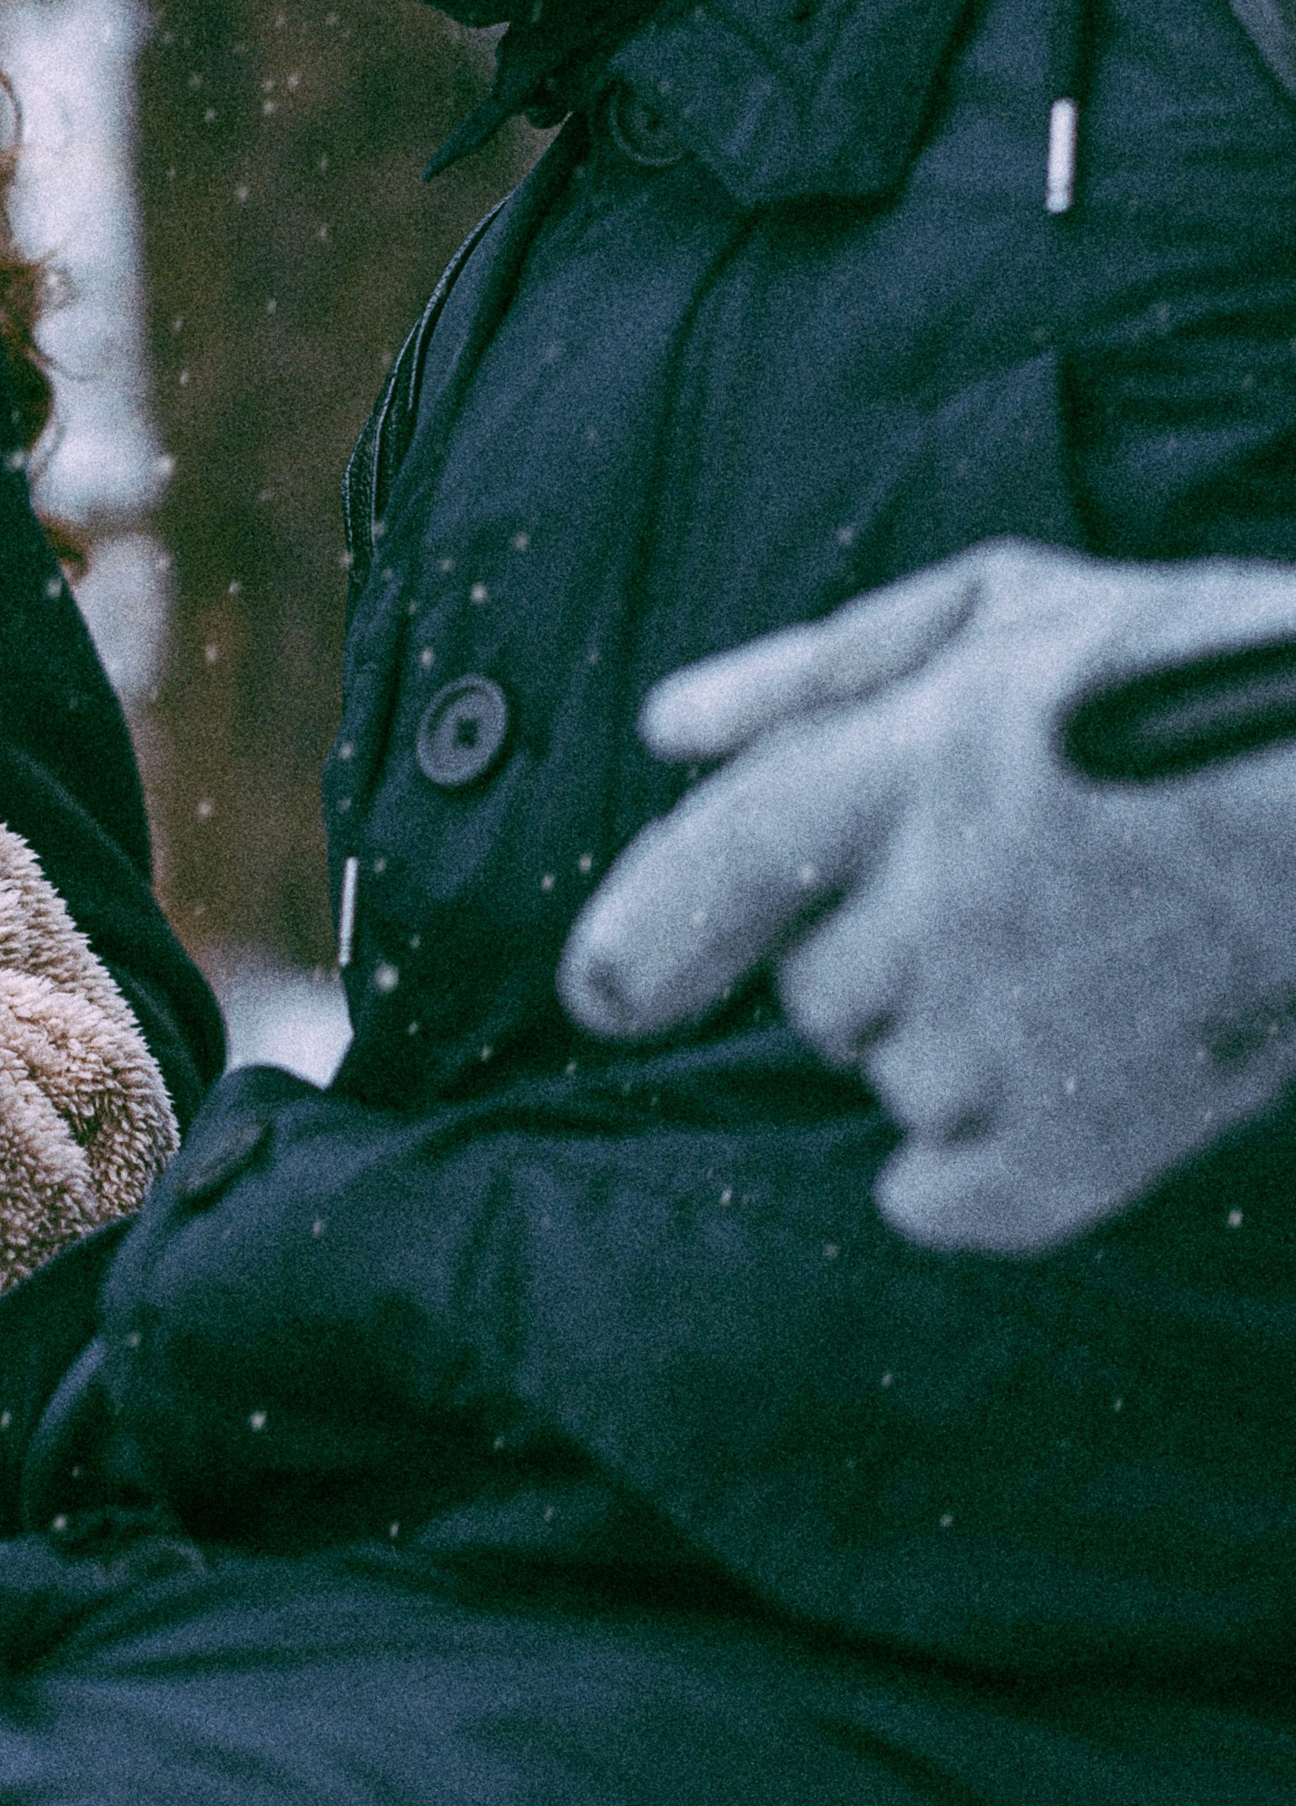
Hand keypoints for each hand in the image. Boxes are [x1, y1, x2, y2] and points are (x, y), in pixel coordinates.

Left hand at [558, 541, 1295, 1251]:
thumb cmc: (1200, 674)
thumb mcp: (1009, 606)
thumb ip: (815, 669)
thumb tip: (667, 731)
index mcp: (908, 763)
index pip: (712, 872)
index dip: (637, 945)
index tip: (605, 997)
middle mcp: (940, 904)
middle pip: (814, 987)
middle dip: (878, 944)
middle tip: (1015, 885)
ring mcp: (1014, 1037)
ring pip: (887, 1076)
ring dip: (948, 1033)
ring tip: (1083, 952)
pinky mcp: (1091, 1144)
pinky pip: (946, 1199)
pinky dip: (973, 1164)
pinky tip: (1056, 1080)